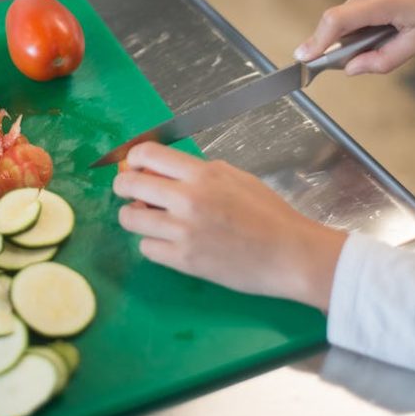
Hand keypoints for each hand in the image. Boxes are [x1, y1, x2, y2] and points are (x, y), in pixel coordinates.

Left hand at [113, 142, 346, 309]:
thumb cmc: (269, 214)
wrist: (290, 254)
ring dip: (134, 217)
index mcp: (202, 174)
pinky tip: (167, 242)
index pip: (147, 154)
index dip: (134, 159)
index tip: (135, 166)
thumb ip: (199, 172)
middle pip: (129, 185)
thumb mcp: (236, 177)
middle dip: (124, 187)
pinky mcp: (183, 261)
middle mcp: (187, 199)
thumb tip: (164, 171)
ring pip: (130, 219)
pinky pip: (146, 249)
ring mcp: (183, 231)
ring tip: (148, 220)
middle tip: (130, 193)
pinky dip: (152, 245)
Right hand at [294, 0, 414, 74]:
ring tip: (391, 37)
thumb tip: (353, 69)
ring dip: (357, 33)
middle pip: (339, 21)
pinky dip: (365, 22)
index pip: (336, 21)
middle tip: (362, 60)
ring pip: (349, 15)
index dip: (316, 41)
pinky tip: (390, 26)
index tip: (304, 57)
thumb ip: (382, 60)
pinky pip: (359, 6)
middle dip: (342, 44)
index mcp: (383, 0)